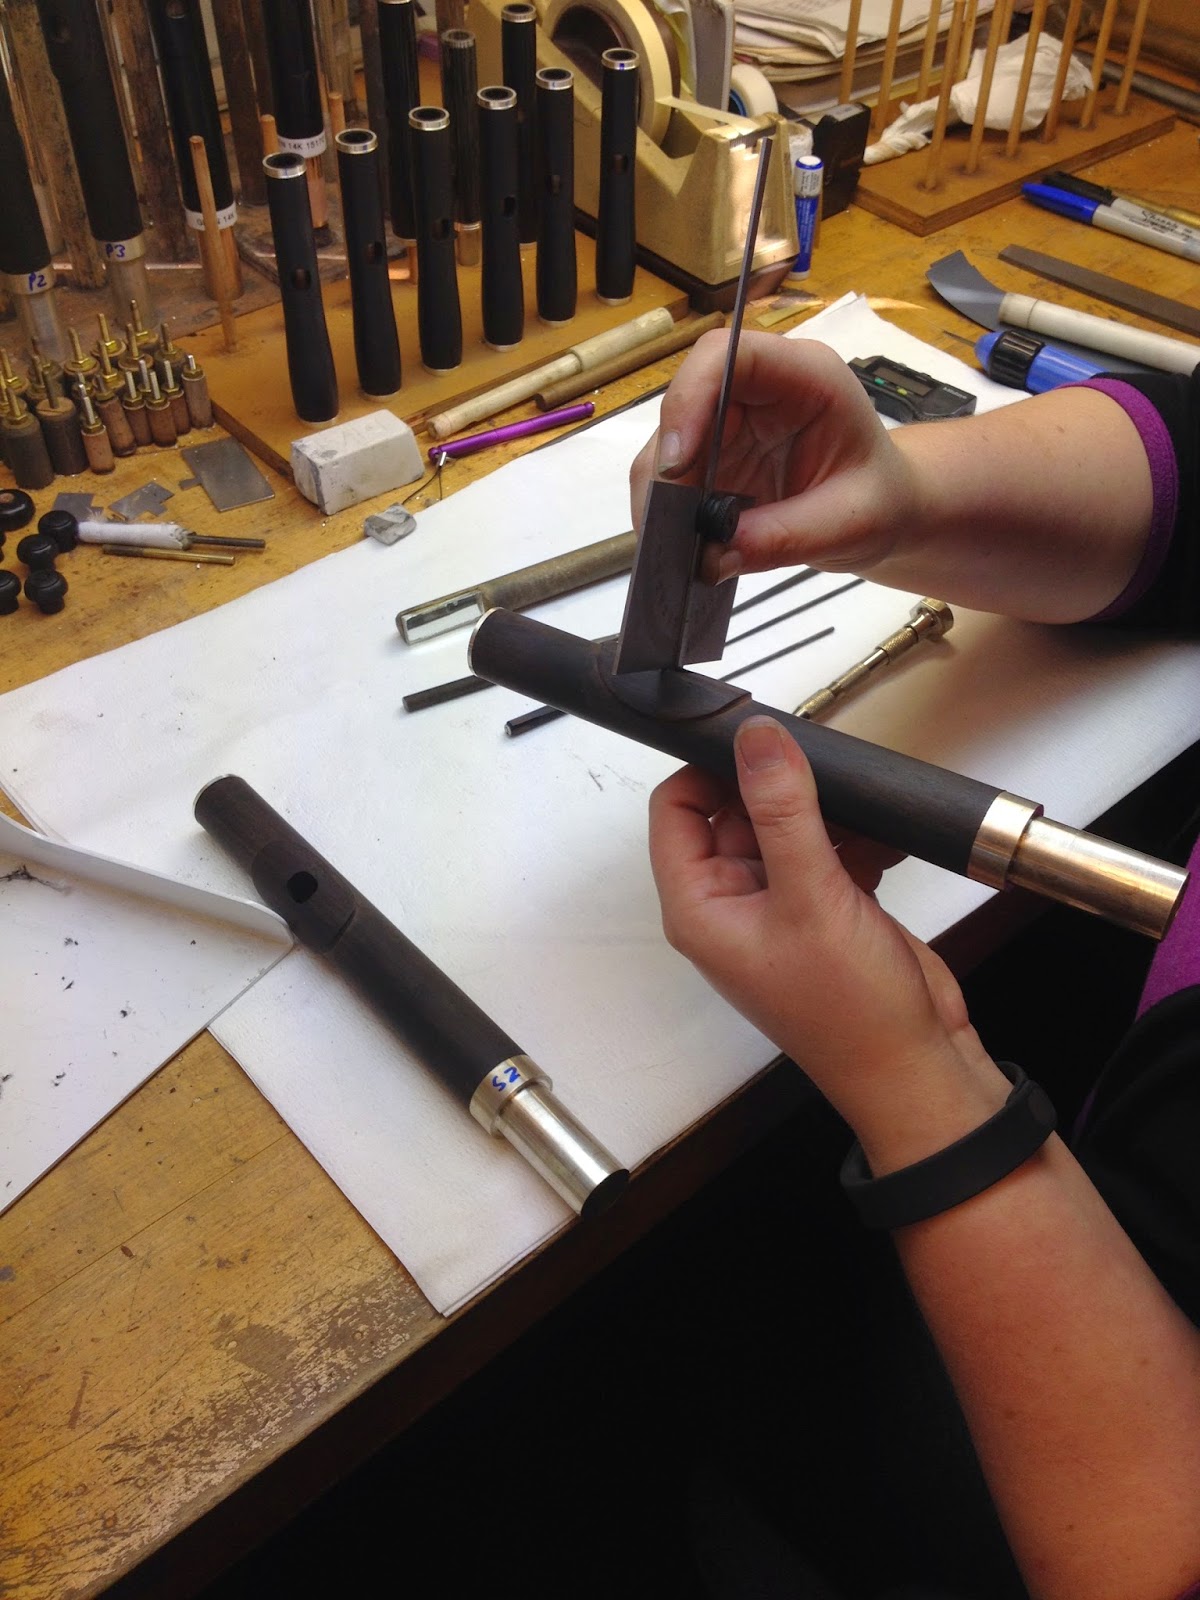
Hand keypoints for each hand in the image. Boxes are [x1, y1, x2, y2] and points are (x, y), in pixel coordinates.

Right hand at [630, 331, 917, 585]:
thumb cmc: (880, 502)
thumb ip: (783, 537)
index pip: (727, 356)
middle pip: (685, 403)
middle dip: (667, 466)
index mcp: (805, 376)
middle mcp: (759, 389)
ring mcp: (732, 421)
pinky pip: (674, 477)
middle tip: (666, 529)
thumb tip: (712, 555)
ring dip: (662, 495)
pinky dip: (669, 512)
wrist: (884, 512)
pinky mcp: (716, 456)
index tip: (677, 463)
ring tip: (674, 547)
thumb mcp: (848, 524)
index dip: (689, 399)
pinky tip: (683, 543)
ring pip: (670, 444)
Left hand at [649, 717, 1003, 1162]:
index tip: (751, 737)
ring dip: (824, 810)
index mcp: (702, 907)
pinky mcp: (827, 907)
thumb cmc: (851, 1015)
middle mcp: (733, 904)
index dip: (706, 768)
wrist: (916, 1068)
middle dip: (778, 785)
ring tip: (863, 806)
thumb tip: (756, 741)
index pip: (675, 810)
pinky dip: (857, 837)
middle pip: (734, 810)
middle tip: (823, 763)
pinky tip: (888, 839)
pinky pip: (828, 848)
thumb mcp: (811, 897)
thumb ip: (782, 811)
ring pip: (787, 826)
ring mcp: (780, 905)